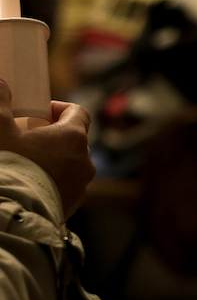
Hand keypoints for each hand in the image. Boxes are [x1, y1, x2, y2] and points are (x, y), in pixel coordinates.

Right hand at [0, 80, 94, 217]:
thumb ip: (0, 102)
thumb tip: (2, 85)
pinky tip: (31, 184)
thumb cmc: (10, 166)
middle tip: (29, 138)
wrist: (13, 213)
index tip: (42, 111)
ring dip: (54, 160)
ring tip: (28, 163)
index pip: (78, 113)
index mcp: (73, 137)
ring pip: (71, 165)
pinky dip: (52, 181)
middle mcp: (84, 161)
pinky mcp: (72, 206)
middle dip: (53, 136)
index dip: (60, 108)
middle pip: (74, 140)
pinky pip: (65, 187)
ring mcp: (81, 186)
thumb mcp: (0, 129)